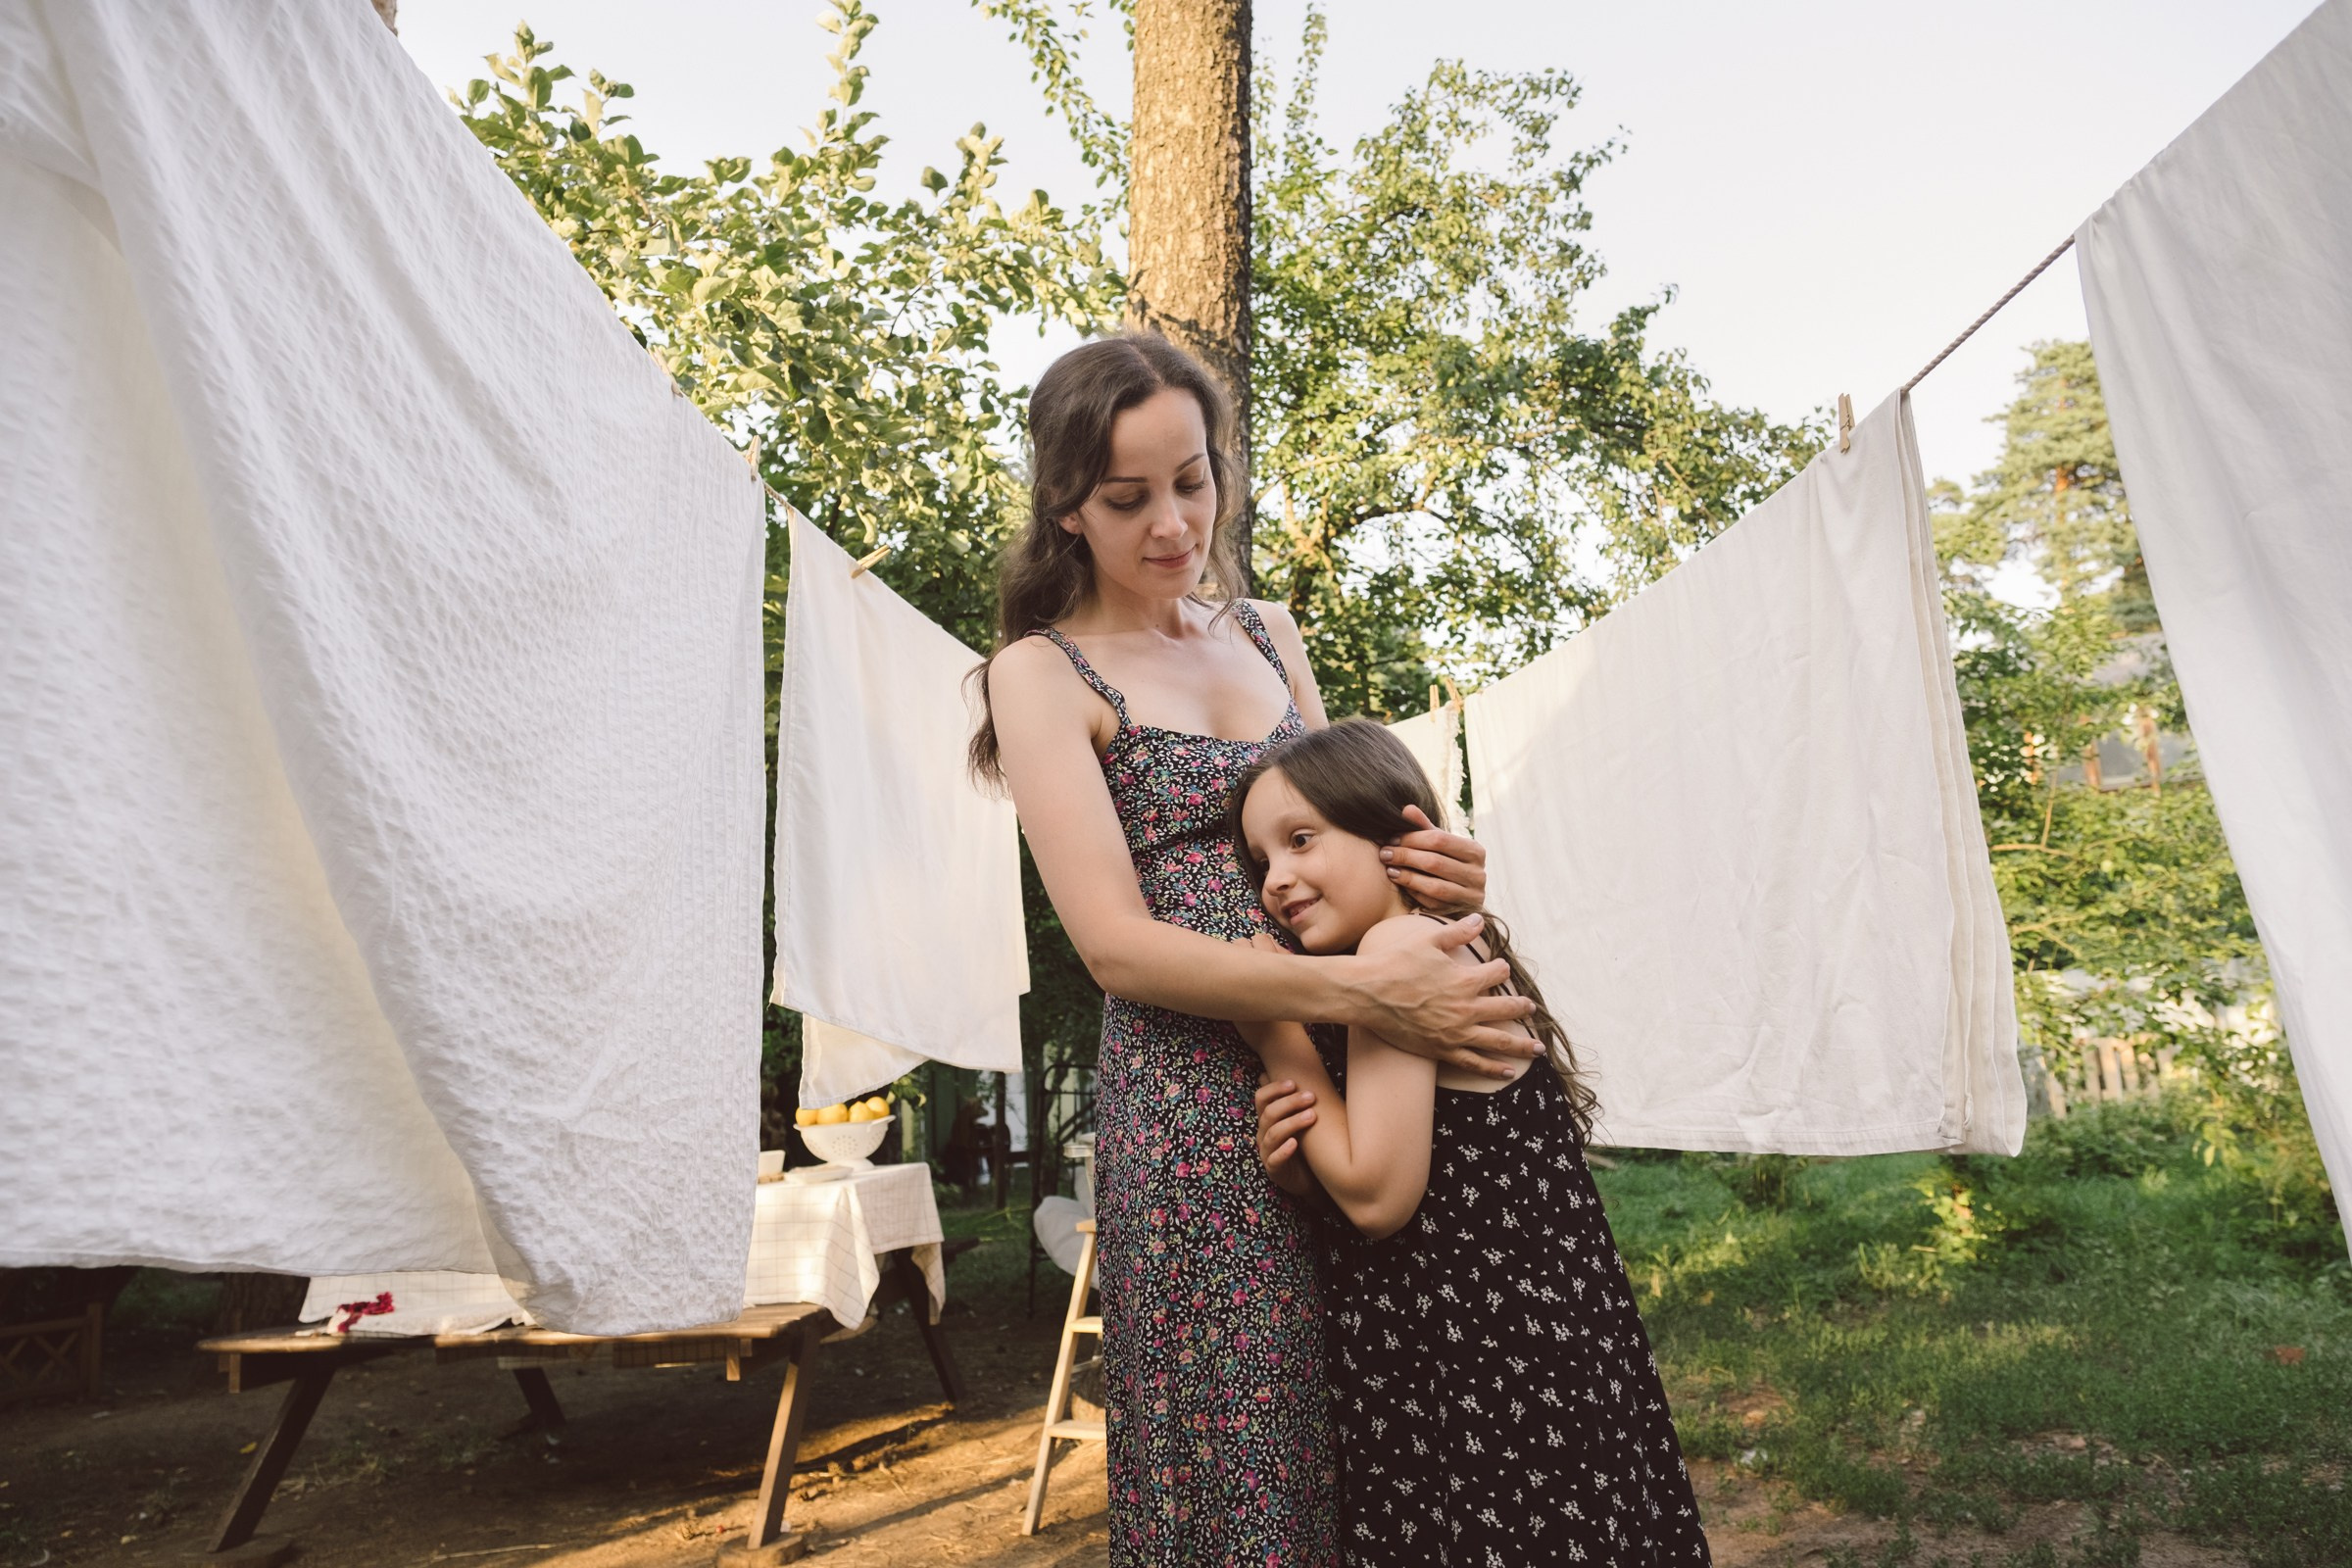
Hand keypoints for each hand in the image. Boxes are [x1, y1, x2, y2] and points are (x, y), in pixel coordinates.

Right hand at [1253, 1075, 1318, 1196]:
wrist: (1309, 1178)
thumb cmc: (1305, 1145)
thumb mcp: (1300, 1120)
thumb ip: (1297, 1101)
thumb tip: (1302, 1071)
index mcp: (1267, 1119)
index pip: (1261, 1098)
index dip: (1274, 1089)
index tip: (1294, 1083)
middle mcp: (1263, 1134)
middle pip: (1268, 1113)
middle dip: (1289, 1103)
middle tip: (1311, 1097)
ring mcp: (1267, 1152)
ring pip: (1273, 1134)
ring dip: (1292, 1123)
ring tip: (1311, 1116)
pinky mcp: (1275, 1171)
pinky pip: (1275, 1160)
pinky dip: (1284, 1151)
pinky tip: (1294, 1143)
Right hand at [1359, 912, 1537, 1079]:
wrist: (1367, 993)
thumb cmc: (1395, 963)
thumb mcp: (1428, 941)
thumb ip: (1457, 933)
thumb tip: (1479, 920)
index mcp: (1465, 980)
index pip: (1497, 973)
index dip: (1501, 969)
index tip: (1500, 968)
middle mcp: (1466, 1008)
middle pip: (1506, 1008)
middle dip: (1521, 1007)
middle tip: (1531, 1008)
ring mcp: (1456, 1033)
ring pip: (1499, 1041)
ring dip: (1522, 1045)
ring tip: (1538, 1048)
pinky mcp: (1442, 1050)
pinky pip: (1475, 1063)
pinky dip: (1494, 1068)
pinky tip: (1509, 1071)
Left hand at [1381, 804, 1485, 911]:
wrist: (1463, 892)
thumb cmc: (1447, 861)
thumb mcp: (1440, 843)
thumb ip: (1424, 827)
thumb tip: (1406, 808)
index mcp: (1475, 851)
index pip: (1439, 839)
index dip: (1412, 838)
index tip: (1391, 839)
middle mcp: (1478, 874)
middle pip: (1435, 862)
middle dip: (1405, 857)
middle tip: (1384, 854)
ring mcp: (1471, 896)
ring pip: (1434, 886)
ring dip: (1407, 877)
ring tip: (1389, 870)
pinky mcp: (1461, 912)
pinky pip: (1433, 904)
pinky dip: (1415, 893)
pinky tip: (1401, 884)